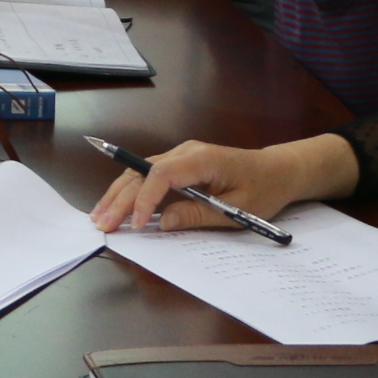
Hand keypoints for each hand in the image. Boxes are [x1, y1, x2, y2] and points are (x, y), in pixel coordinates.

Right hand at [89, 135, 356, 233]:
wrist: (278, 170)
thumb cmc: (263, 189)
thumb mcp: (237, 210)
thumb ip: (199, 216)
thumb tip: (163, 223)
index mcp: (202, 159)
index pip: (162, 174)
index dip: (146, 199)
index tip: (137, 225)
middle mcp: (185, 152)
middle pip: (142, 171)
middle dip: (121, 199)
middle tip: (102, 225)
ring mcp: (180, 155)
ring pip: (139, 171)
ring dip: (119, 194)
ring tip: (99, 216)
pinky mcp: (179, 164)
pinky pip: (148, 175)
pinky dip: (130, 191)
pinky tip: (116, 206)